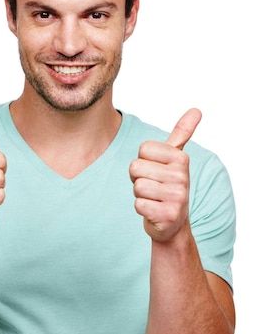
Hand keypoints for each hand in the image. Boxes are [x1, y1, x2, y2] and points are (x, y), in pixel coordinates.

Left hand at [129, 108, 201, 241]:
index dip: (143, 161)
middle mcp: (182, 176)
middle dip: (139, 178)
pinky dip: (142, 209)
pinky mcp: (168, 215)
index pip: (143, 149)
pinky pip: (138, 204)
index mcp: (181, 159)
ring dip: (140, 194)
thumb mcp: (176, 158)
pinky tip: (154, 210)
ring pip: (137, 186)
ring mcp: (177, 197)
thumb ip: (182, 134)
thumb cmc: (169, 186)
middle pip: (136, 167)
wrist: (173, 223)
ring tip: (154, 198)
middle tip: (153, 186)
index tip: (155, 170)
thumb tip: (196, 110)